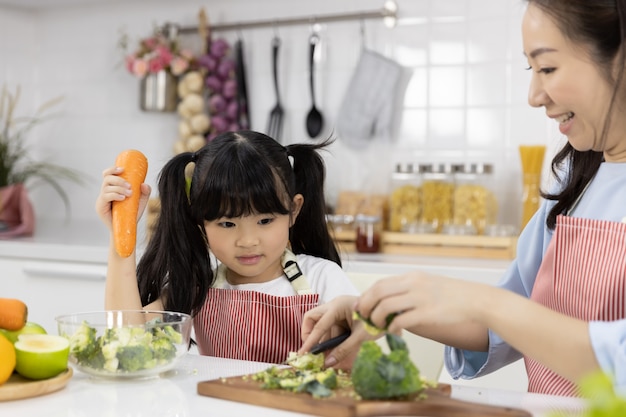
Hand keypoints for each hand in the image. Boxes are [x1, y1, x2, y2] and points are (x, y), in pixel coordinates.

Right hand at [95, 166, 150, 229]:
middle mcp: (105, 192)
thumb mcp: (140, 202)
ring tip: (129, 194)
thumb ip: (144, 193)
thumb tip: (144, 184)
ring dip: (119, 188)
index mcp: (112, 188)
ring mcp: (101, 199)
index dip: (112, 169)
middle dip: (118, 179)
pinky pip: (105, 196)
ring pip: (106, 187)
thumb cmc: (131, 214)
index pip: (107, 175)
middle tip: (130, 186)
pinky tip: (122, 198)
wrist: (126, 229)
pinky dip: (114, 195)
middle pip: (107, 178)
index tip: (123, 169)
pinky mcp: (100, 207)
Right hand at [299, 295, 372, 367]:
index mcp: (338, 306)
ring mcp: (338, 311)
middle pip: (312, 319)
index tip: (303, 353)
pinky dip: (331, 340)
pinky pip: (330, 329)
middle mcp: (335, 306)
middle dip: (310, 335)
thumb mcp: (360, 337)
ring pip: (321, 326)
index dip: (310, 340)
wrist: (391, 315)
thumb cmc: (377, 322)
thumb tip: (328, 363)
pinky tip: (335, 350)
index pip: (319, 324)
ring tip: (326, 356)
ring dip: (323, 341)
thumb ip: (343, 350)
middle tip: (311, 350)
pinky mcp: (342, 318)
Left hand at [356, 271, 484, 334]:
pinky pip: (401, 320)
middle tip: (364, 317)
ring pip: (386, 306)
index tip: (361, 306)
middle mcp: (414, 284)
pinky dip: (393, 327)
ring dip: (377, 318)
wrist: (476, 300)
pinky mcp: (428, 313)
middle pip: (378, 292)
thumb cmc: (452, 294)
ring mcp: (420, 298)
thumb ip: (408, 290)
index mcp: (412, 277)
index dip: (366, 295)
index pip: (380, 283)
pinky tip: (394, 331)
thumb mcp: (427, 284)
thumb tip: (389, 301)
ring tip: (378, 326)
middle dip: (366, 306)